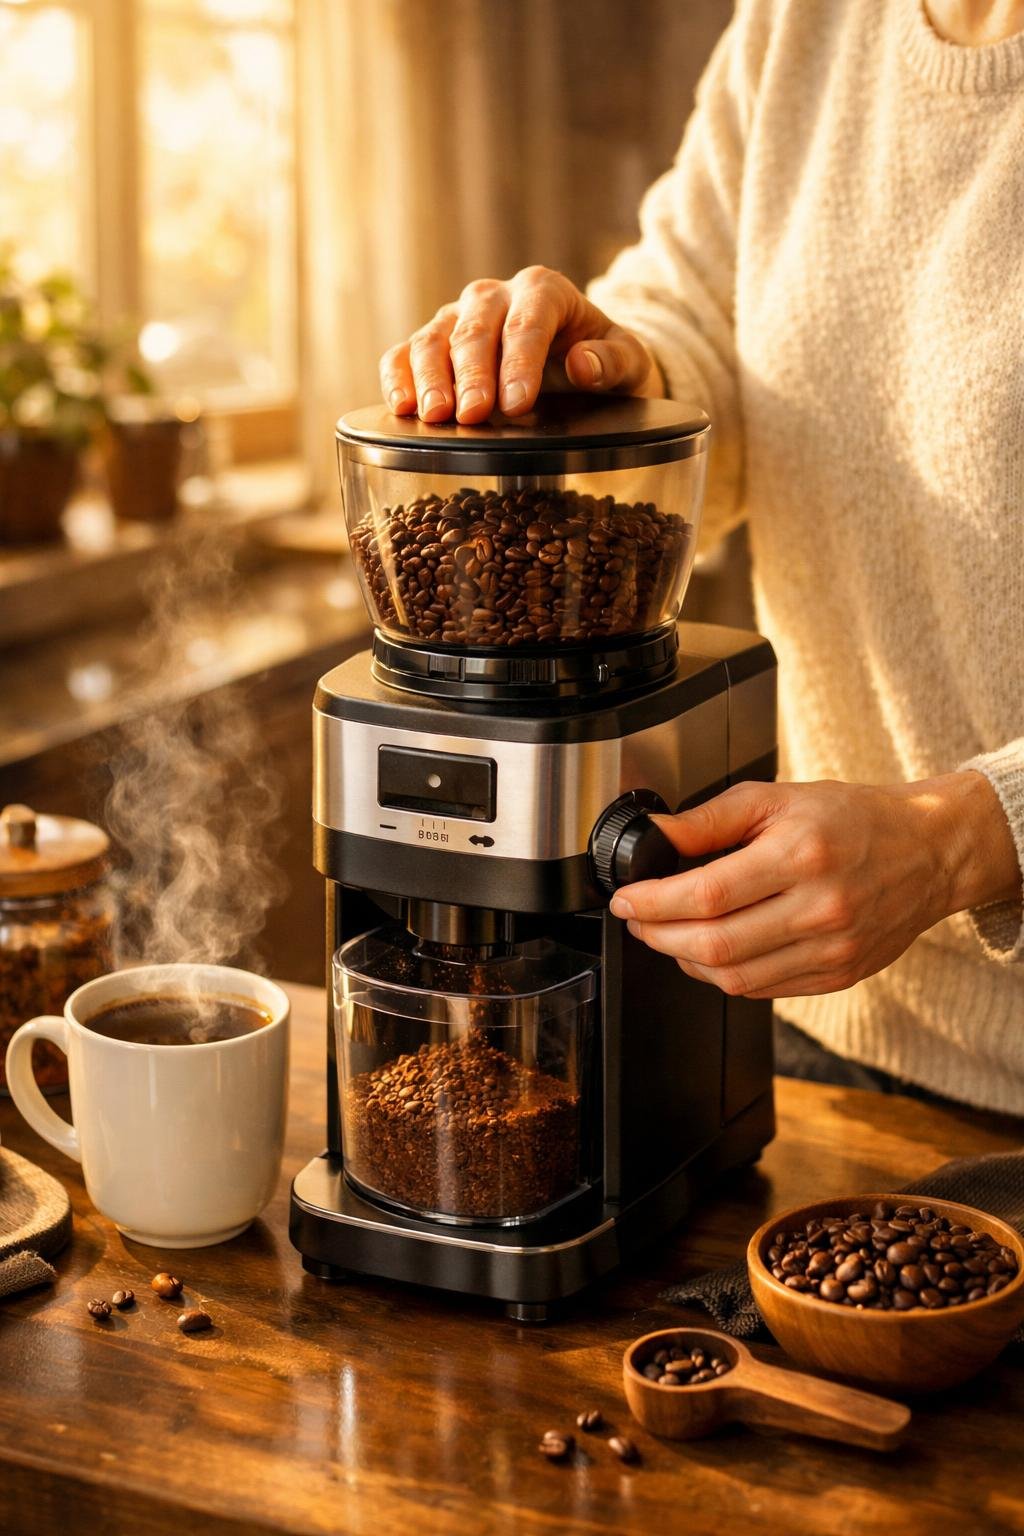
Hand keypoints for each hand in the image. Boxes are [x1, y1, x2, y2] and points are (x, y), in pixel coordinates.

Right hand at [379, 266, 662, 423]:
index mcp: (544, 290)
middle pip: (476, 330)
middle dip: (473, 374)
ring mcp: (458, 318)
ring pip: (434, 339)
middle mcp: (495, 297)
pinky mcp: (433, 344)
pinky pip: (404, 355)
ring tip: (433, 415)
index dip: (520, 362)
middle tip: (473, 415)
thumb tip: (582, 363)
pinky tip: (400, 406)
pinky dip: (398, 377)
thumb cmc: (601, 361)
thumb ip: (612, 362)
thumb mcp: (628, 363)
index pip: (528, 321)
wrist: (577, 361)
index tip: (518, 403)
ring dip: (430, 378)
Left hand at [608, 773, 1020, 998]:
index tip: (627, 898)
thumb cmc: (853, 819)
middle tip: (638, 920)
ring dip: (686, 961)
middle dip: (659, 936)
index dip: (654, 903)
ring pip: (735, 977)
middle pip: (716, 944)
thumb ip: (711, 819)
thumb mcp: (777, 797)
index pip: (708, 894)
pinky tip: (711, 951)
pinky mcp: (838, 974)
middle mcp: (820, 908)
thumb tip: (657, 836)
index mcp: (801, 855)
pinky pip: (763, 989)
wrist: (928, 851)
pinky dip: (725, 975)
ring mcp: (832, 949)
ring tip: (668, 935)